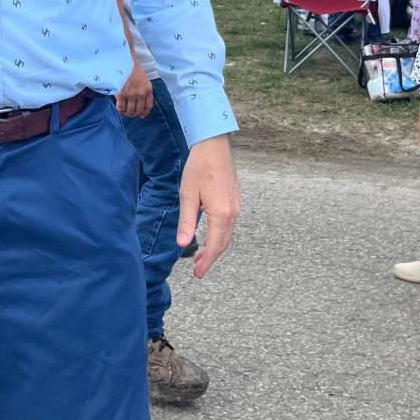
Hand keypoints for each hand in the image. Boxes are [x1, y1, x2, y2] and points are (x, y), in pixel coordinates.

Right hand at [115, 65, 153, 117]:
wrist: (124, 60)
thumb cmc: (133, 69)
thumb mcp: (144, 79)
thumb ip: (144, 91)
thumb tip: (140, 105)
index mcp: (148, 89)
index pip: (148, 106)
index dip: (144, 113)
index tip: (141, 115)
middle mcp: (140, 93)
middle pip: (138, 110)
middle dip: (134, 113)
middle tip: (130, 112)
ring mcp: (131, 94)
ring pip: (130, 111)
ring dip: (127, 113)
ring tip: (124, 110)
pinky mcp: (121, 94)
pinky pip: (121, 108)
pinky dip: (120, 110)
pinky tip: (119, 107)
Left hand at [177, 136, 240, 278]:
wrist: (214, 145)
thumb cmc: (199, 167)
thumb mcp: (187, 195)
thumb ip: (187, 222)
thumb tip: (182, 244)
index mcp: (221, 214)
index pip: (215, 246)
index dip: (206, 262)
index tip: (197, 274)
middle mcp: (233, 213)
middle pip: (223, 244)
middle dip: (211, 258)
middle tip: (198, 269)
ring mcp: (236, 206)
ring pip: (227, 235)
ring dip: (216, 247)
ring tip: (201, 255)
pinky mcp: (235, 200)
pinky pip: (229, 225)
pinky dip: (220, 236)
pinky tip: (210, 236)